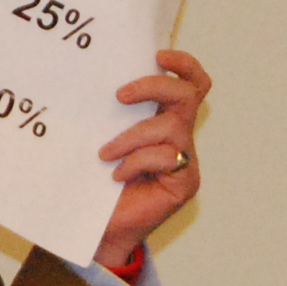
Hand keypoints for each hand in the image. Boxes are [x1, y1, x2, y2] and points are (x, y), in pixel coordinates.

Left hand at [93, 47, 209, 269]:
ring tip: (105, 153)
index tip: (158, 54)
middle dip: (154, 87)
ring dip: (132, 136)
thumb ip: (112, 115)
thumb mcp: (104, 139)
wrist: (102, 230)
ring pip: (170, 126)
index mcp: (165, 119)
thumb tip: (94, 78)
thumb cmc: (99, 184)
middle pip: (188, 94)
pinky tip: (116, 176)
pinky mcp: (184, 182)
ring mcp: (185, 159)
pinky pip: (165, 157)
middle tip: (121, 95)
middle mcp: (180, 136)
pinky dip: (136, 161)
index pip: (192, 84)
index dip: (183, 64)